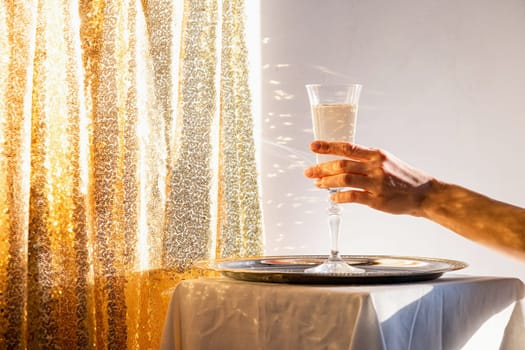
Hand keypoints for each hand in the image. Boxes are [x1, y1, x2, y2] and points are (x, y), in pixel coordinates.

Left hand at [304, 141, 435, 215]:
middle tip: (309, 172)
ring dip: (327, 182)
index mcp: (376, 154)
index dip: (328, 146)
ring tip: (317, 184)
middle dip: (321, 168)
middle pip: (341, 164)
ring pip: (344, 179)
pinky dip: (339, 197)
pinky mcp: (377, 200)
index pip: (348, 147)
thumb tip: (342, 162)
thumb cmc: (404, 178)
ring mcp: (376, 183)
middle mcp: (375, 166)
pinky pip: (352, 197)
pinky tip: (332, 198)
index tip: (313, 146)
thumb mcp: (386, 161)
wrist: (425, 194)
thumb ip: (365, 160)